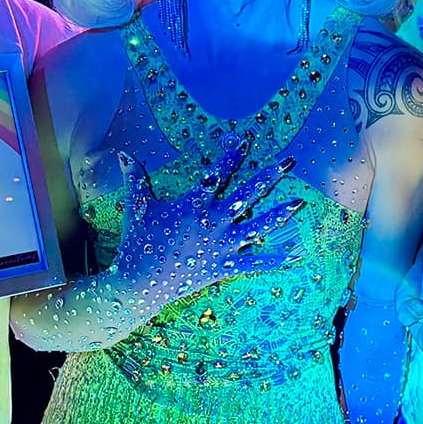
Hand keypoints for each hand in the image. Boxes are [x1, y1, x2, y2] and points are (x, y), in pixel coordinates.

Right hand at [110, 146, 304, 310]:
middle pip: (247, 194)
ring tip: (299, 202)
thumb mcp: (136, 208)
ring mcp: (222, 245)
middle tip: (289, 160)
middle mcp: (213, 222)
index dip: (232, 154)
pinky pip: (256, 262)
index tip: (245, 138)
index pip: (217, 173)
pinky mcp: (225, 266)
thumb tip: (123, 152)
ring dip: (279, 214)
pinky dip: (277, 258)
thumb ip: (135, 178)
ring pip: (258, 226)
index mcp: (194, 204)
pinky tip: (298, 253)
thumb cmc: (138, 243)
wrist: (139, 284)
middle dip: (269, 175)